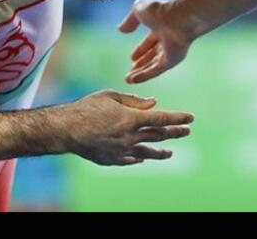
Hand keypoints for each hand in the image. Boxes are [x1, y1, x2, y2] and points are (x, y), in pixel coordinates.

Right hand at [65, 90, 193, 165]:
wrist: (66, 130)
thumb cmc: (87, 108)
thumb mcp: (111, 96)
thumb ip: (134, 100)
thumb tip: (153, 103)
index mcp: (131, 118)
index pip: (162, 118)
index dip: (178, 117)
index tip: (191, 117)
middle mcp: (130, 136)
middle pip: (158, 135)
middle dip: (175, 132)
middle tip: (187, 131)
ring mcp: (122, 150)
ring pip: (148, 152)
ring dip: (161, 151)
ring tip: (170, 153)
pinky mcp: (112, 160)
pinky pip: (131, 159)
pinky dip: (139, 157)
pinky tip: (143, 156)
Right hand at [120, 0, 196, 83]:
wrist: (177, 18)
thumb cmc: (160, 10)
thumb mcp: (139, 10)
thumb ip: (129, 20)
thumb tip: (121, 29)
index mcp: (161, 26)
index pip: (150, 41)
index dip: (141, 49)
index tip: (132, 57)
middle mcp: (167, 40)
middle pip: (153, 55)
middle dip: (142, 64)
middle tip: (130, 71)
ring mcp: (170, 51)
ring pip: (154, 65)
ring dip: (141, 73)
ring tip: (128, 80)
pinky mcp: (172, 60)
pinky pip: (157, 70)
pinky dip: (145, 76)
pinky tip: (134, 80)